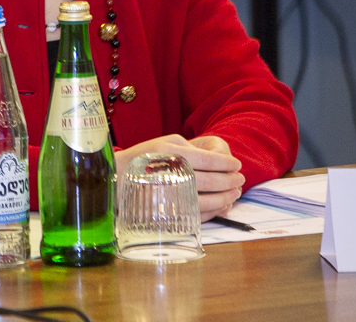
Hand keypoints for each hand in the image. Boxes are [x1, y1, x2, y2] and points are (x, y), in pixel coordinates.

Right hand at [113, 134, 243, 221]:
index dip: (228, 164)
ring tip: (234, 193)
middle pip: (212, 181)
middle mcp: (171, 174)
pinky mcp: (168, 213)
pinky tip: (222, 205)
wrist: (115, 178)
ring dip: (227, 197)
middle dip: (231, 181)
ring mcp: (169, 196)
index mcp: (171, 153)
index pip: (210, 160)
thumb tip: (222, 160)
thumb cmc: (145, 158)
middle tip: (240, 180)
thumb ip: (194, 148)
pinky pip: (198, 214)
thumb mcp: (166, 142)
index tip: (237, 165)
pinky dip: (215, 211)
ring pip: (208, 200)